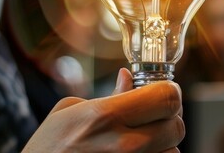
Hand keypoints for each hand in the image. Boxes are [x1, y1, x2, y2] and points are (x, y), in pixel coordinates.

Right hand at [23, 68, 184, 151]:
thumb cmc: (47, 149)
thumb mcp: (67, 112)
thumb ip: (106, 95)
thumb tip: (128, 78)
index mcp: (105, 116)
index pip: (167, 97)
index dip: (169, 92)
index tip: (162, 92)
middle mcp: (123, 145)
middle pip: (177, 126)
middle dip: (169, 118)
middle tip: (153, 116)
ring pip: (173, 151)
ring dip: (163, 144)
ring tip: (139, 140)